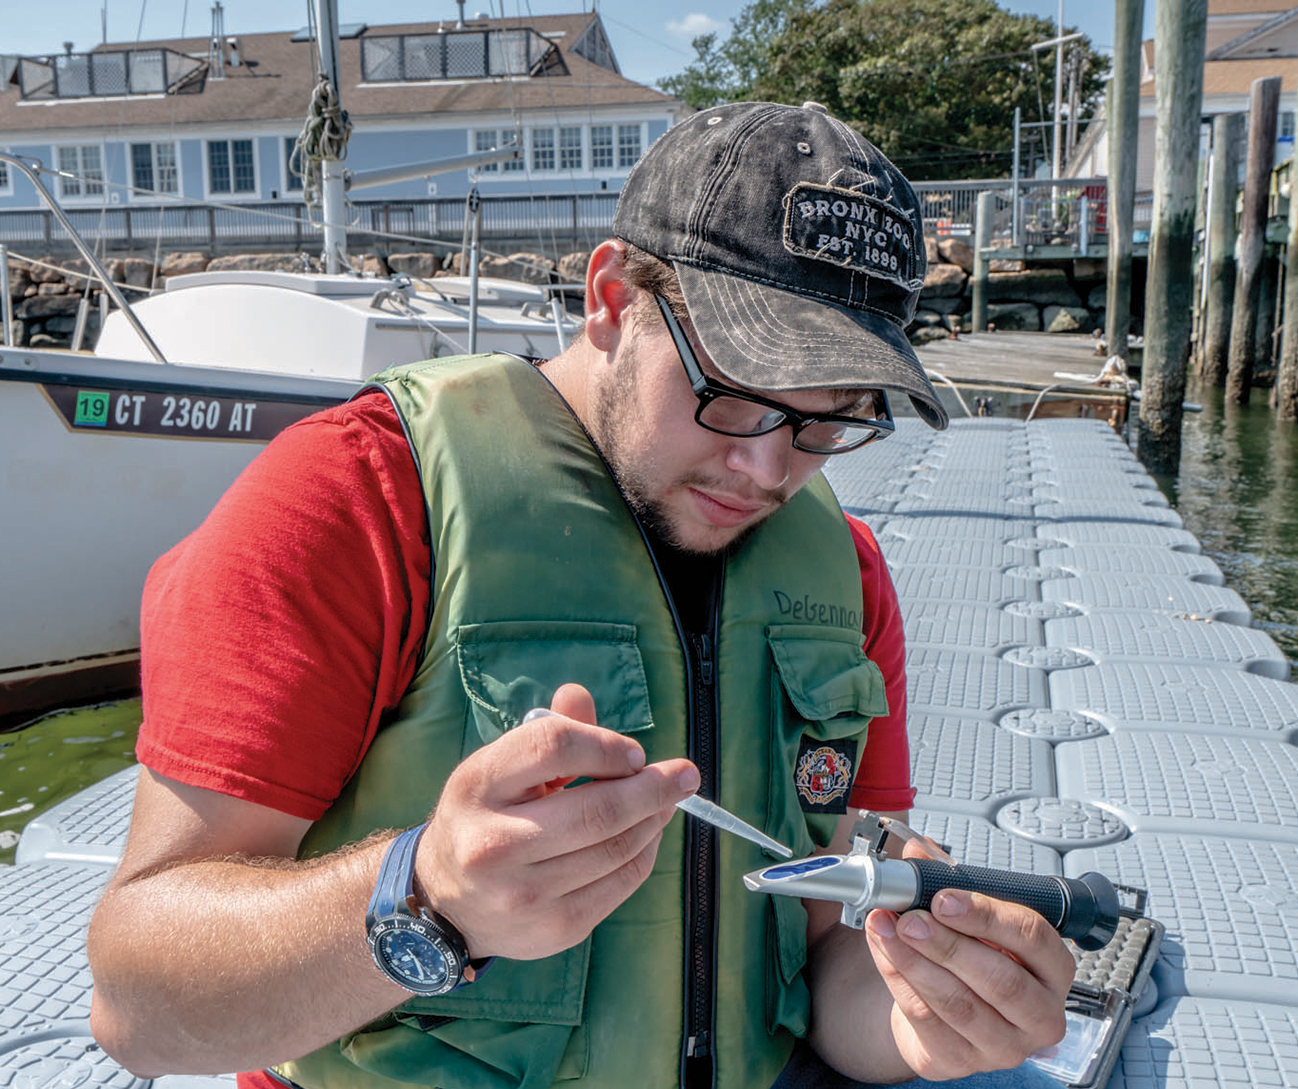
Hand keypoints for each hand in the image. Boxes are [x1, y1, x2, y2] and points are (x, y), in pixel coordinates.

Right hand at [416, 683, 698, 960]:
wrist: (445, 902)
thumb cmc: (485, 817)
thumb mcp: (500, 768)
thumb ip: (546, 731)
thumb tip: (579, 694)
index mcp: (478, 787)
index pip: (553, 747)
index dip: (605, 744)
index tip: (635, 752)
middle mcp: (493, 844)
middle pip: (597, 809)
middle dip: (653, 788)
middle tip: (685, 775)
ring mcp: (524, 894)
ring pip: (616, 848)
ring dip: (654, 819)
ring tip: (666, 802)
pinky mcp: (553, 929)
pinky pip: (619, 884)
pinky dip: (644, 853)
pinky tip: (647, 835)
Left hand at [864, 837, 1076, 1079]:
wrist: (945, 1012)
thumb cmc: (971, 957)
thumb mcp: (968, 915)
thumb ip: (945, 879)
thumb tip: (917, 852)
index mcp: (1053, 968)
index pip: (1033, 938)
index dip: (986, 916)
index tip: (943, 898)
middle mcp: (1040, 1013)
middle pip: (999, 979)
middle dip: (946, 944)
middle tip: (909, 918)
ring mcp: (1005, 1045)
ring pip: (958, 1004)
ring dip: (914, 961)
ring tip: (885, 929)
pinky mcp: (962, 1061)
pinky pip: (927, 1020)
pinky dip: (898, 981)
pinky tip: (883, 953)